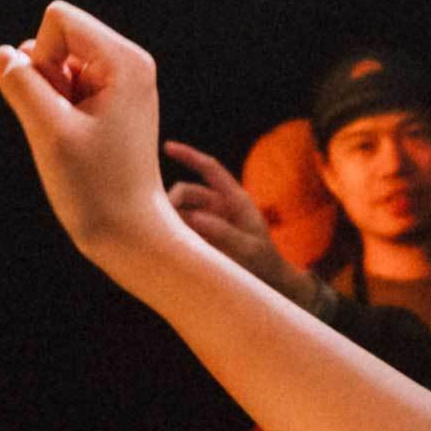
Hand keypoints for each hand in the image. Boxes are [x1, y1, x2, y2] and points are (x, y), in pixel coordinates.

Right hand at [0, 1, 189, 271]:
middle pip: (58, 37)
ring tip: (71, 138)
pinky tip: (74, 144)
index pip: (58, 19)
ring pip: (59, 64)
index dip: (40, 58)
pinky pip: (68, 86)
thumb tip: (4, 54)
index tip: (56, 104)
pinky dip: (59, 111)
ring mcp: (123, 84)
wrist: (132, 236)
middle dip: (44, 78)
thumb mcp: (48, 132)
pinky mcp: (114, 105)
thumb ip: (21, 84)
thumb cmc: (96, 189)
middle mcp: (130, 63)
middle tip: (65, 126)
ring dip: (50, 98)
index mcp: (125, 60)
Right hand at [159, 139, 323, 311]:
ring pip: (181, 211)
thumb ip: (224, 233)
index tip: (167, 147)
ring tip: (162, 235)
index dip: (189, 156)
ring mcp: (209, 221)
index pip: (210, 169)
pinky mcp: (201, 237)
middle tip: (161, 221)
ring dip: (169, 219)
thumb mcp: (249, 249)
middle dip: (172, 200)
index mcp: (235, 199)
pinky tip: (163, 244)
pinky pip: (181, 229)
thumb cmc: (264, 264)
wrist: (269, 283)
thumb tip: (195, 218)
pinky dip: (171, 233)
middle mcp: (220, 206)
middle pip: (188, 192)